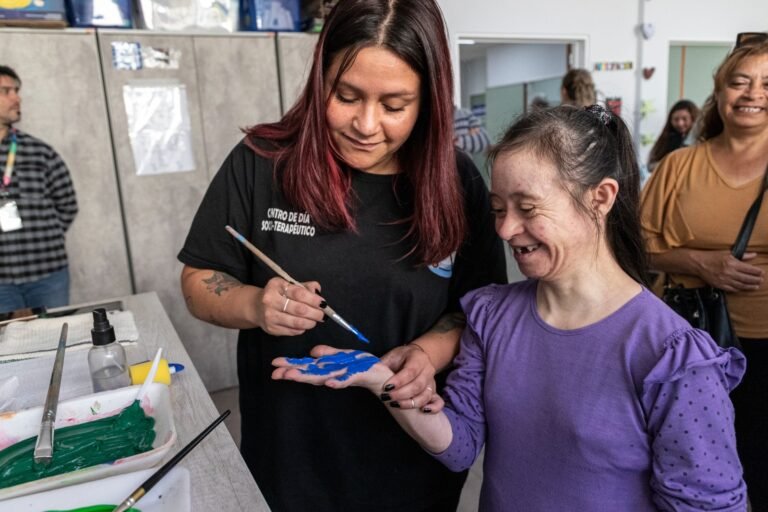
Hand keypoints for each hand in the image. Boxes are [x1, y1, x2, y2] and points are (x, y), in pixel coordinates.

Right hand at [255, 278, 325, 335]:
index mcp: (276, 286)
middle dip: (315, 313)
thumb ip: (305, 287)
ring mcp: (269, 316)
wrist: (257, 307)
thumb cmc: (279, 294)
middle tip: (322, 315)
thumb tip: (318, 291)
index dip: (313, 299)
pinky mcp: (271, 329)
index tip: (323, 303)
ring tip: (314, 321)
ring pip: (297, 323)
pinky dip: (301, 329)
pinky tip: (303, 325)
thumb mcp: (290, 285)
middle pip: (299, 309)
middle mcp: (270, 300)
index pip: (299, 293)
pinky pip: (292, 331)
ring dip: (310, 323)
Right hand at [272, 345, 391, 390]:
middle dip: (292, 373)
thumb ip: (328, 354)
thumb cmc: (362, 366)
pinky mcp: (357, 377)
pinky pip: (346, 380)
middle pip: (309, 374)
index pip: (306, 366)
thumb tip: (311, 353)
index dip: (290, 365)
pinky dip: (337, 382)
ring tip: (292, 376)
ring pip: (322, 377)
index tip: (274, 364)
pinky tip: (328, 383)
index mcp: (328, 368)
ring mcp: (343, 376)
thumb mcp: (343, 357)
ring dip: (307, 377)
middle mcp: (333, 374)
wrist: (382, 376)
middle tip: (275, 374)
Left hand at [379, 344, 441, 412]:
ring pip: (425, 395)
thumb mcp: (391, 356)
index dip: (399, 381)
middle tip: (387, 398)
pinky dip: (433, 408)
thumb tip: (368, 374)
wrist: (416, 357)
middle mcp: (428, 369)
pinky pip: (439, 402)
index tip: (386, 388)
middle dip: (401, 394)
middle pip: (418, 385)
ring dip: (410, 403)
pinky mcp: (434, 392)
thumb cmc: (400, 358)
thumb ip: (382, 365)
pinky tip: (423, 411)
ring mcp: (432, 381)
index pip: (410, 371)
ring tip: (395, 405)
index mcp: (417, 358)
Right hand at [696, 251, 763, 291]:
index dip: (757, 272)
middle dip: (756, 280)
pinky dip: (739, 289)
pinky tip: (743, 288)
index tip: (761, 273)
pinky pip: (732, 289)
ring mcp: (725, 280)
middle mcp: (730, 272)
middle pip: (747, 278)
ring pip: (741, 285)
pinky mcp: (720, 285)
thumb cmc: (712, 257)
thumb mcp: (728, 253)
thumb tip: (753, 255)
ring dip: (750, 286)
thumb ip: (742, 255)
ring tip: (756, 286)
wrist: (699, 263)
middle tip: (761, 280)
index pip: (749, 269)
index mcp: (733, 263)